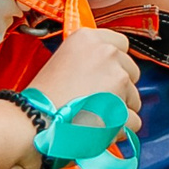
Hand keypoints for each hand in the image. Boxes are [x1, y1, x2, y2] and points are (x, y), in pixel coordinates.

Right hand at [26, 27, 142, 132]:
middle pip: (130, 71)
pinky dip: (121, 129)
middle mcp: (106, 52)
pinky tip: (100, 130)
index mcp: (88, 38)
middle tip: (97, 100)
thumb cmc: (43, 100)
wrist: (34, 122)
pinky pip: (132, 120)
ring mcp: (117, 76)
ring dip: (120, 109)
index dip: (114, 63)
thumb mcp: (62, 63)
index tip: (106, 75)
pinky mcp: (123, 103)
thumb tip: (105, 72)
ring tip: (93, 116)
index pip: (120, 44)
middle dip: (120, 88)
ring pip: (134, 97)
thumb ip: (87, 60)